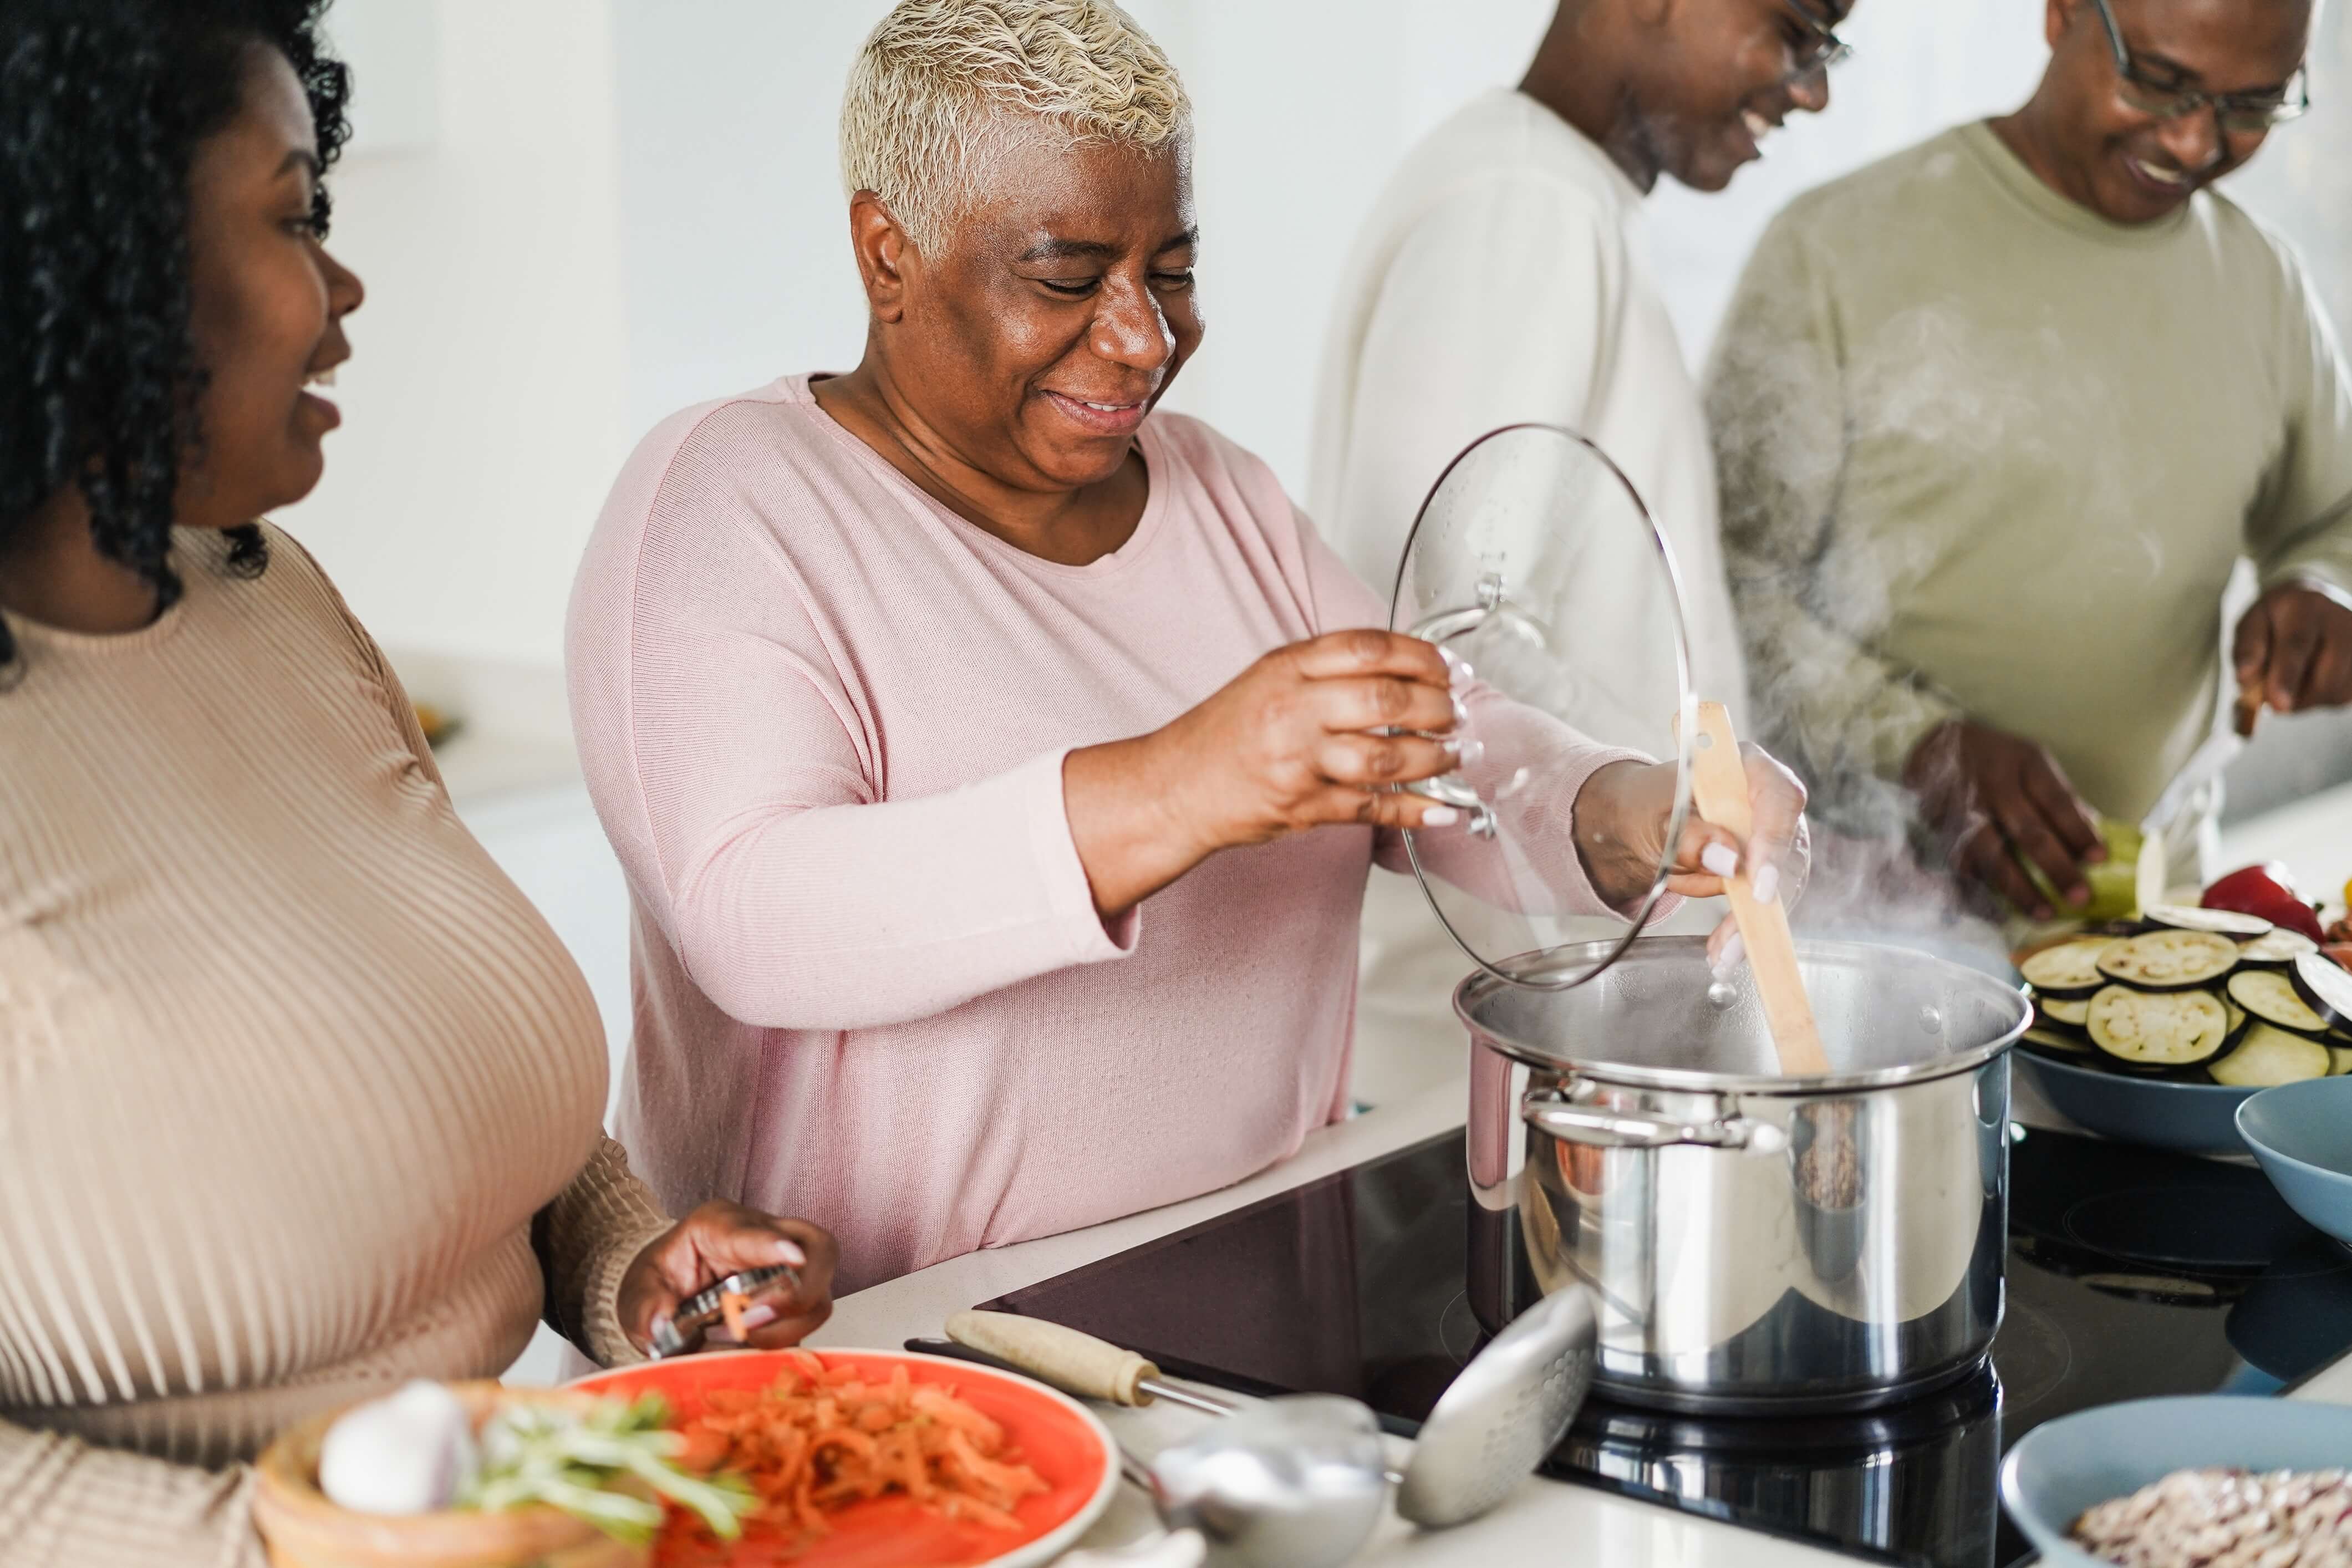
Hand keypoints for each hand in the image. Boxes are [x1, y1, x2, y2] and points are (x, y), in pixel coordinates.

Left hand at [616, 1200, 837, 1355]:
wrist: (667, 1297)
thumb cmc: (659, 1284)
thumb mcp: (636, 1293)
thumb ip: (645, 1307)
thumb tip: (660, 1323)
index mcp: (720, 1224)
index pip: (753, 1231)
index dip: (773, 1246)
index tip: (792, 1257)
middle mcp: (765, 1239)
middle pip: (817, 1249)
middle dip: (800, 1291)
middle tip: (755, 1319)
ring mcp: (785, 1270)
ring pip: (819, 1294)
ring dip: (787, 1325)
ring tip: (739, 1335)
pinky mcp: (792, 1303)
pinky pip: (808, 1322)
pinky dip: (784, 1339)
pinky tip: (748, 1343)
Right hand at [1066, 630, 1460, 913]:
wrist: (1174, 788)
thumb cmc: (1223, 734)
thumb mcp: (1269, 678)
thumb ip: (1328, 669)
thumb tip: (1405, 670)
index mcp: (1286, 668)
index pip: (1369, 648)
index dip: (1421, 657)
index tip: (1447, 669)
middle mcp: (1293, 710)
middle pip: (1386, 699)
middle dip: (1437, 708)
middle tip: (1455, 715)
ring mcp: (1298, 762)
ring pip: (1386, 758)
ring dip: (1434, 759)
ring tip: (1452, 756)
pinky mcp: (1303, 807)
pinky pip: (1372, 808)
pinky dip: (1415, 810)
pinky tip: (1441, 809)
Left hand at [1573, 746, 1810, 970]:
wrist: (1635, 825)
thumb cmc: (1645, 808)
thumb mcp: (1654, 818)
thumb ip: (1688, 835)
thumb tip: (1729, 860)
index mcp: (1744, 767)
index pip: (1779, 798)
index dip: (1775, 841)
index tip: (1760, 884)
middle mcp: (1766, 801)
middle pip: (1788, 848)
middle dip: (1764, 899)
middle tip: (1739, 938)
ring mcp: (1768, 836)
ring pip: (1781, 883)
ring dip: (1753, 924)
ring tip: (1724, 955)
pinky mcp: (1760, 869)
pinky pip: (1762, 902)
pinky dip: (1743, 929)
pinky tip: (1723, 951)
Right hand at [1903, 720, 2101, 917]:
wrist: (1936, 746)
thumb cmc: (1998, 759)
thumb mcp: (2033, 762)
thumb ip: (2060, 798)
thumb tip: (2093, 839)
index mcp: (2024, 763)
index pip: (2057, 801)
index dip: (2078, 831)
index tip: (2100, 859)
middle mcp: (1993, 785)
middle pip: (2028, 832)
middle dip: (2056, 867)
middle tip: (2080, 897)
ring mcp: (1964, 809)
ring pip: (1992, 856)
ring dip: (2019, 888)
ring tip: (2044, 913)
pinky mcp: (1942, 829)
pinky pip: (1963, 866)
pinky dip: (1983, 890)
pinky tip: (2001, 911)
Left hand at [2233, 582, 2351, 733]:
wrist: (2317, 606)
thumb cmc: (2278, 620)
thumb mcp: (2253, 623)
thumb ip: (2247, 648)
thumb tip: (2245, 676)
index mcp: (2305, 606)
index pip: (2298, 644)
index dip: (2287, 675)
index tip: (2278, 704)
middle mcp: (2341, 620)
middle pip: (2327, 674)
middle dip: (2298, 697)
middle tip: (2275, 702)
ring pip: (2338, 691)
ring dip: (2308, 700)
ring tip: (2292, 683)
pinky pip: (2347, 697)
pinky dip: (2324, 700)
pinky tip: (2313, 682)